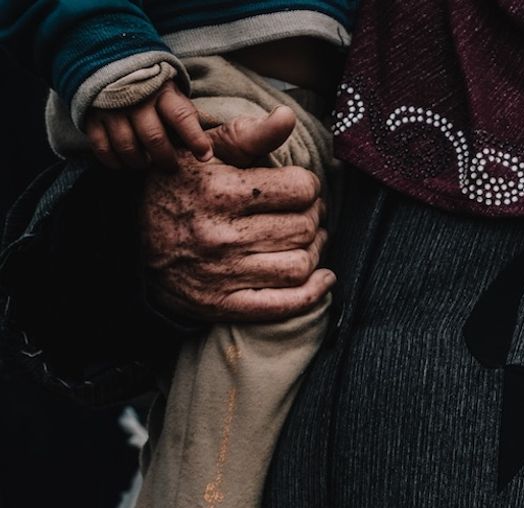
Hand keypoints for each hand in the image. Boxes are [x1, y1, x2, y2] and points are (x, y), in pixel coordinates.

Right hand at [86, 82, 211, 171]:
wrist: (109, 63)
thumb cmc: (151, 88)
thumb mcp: (171, 93)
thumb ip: (184, 115)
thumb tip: (205, 147)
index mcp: (161, 92)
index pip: (181, 117)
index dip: (195, 139)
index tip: (205, 157)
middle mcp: (136, 100)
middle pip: (154, 138)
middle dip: (165, 159)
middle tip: (171, 167)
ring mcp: (112, 108)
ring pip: (127, 146)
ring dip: (139, 162)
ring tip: (146, 164)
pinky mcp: (92, 116)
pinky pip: (102, 146)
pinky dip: (113, 161)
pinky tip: (123, 164)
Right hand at [141, 107, 332, 322]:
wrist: (131, 241)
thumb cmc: (178, 188)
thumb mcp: (204, 153)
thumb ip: (248, 135)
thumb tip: (288, 117)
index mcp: (220, 192)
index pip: (301, 189)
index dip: (308, 186)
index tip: (299, 188)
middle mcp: (221, 235)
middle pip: (304, 227)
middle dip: (313, 217)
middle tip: (304, 214)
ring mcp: (223, 274)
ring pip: (300, 264)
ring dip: (314, 251)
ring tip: (306, 240)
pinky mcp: (224, 304)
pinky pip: (286, 304)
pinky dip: (313, 293)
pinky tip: (322, 277)